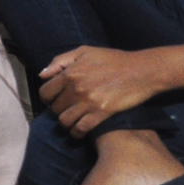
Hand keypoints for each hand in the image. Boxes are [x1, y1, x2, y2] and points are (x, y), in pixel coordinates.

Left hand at [40, 46, 171, 134]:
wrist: (141, 71)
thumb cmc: (113, 59)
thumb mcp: (84, 51)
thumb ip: (60, 61)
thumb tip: (42, 75)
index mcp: (69, 73)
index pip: (45, 93)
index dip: (47, 99)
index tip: (53, 100)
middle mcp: (76, 88)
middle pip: (55, 108)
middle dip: (57, 111)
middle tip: (64, 111)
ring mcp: (89, 102)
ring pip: (65, 120)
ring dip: (66, 123)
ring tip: (71, 121)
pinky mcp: (103, 112)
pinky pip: (81, 128)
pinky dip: (77, 133)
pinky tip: (79, 132)